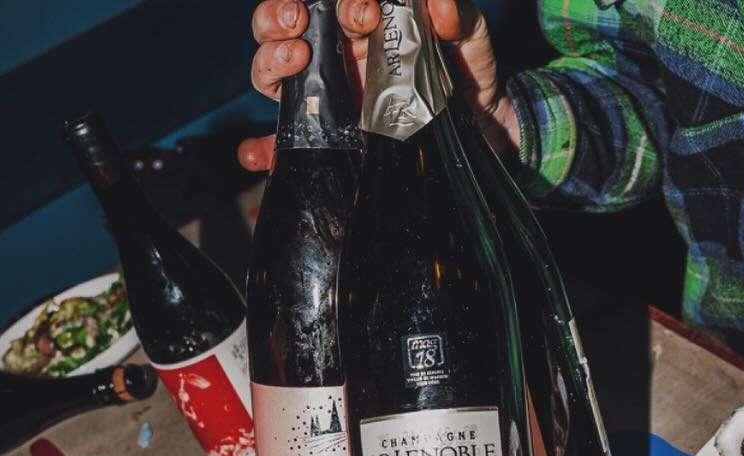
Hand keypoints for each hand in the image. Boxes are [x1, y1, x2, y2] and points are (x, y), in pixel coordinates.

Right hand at [238, 0, 514, 172]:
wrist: (484, 132)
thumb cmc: (469, 76)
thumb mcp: (471, 39)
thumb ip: (459, 17)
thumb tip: (438, 4)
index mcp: (361, 26)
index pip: (318, 2)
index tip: (360, 10)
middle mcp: (335, 59)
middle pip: (280, 30)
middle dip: (276, 17)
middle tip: (299, 21)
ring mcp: (330, 102)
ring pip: (273, 76)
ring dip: (268, 62)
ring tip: (294, 59)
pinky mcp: (333, 145)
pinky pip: (284, 148)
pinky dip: (263, 150)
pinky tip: (259, 153)